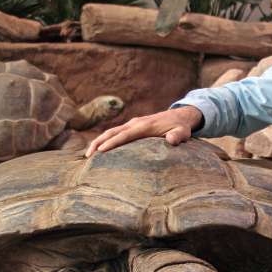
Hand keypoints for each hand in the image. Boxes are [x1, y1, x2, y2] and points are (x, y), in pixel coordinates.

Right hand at [84, 106, 202, 155]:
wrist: (180, 116)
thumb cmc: (181, 127)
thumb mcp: (183, 132)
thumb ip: (178, 136)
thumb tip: (172, 140)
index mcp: (145, 126)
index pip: (125, 135)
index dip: (113, 143)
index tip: (101, 151)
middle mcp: (135, 123)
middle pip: (112, 132)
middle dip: (99, 142)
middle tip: (88, 156)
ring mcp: (133, 124)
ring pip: (111, 132)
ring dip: (99, 141)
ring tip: (89, 155)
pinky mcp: (132, 127)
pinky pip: (116, 133)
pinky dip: (106, 139)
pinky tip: (100, 150)